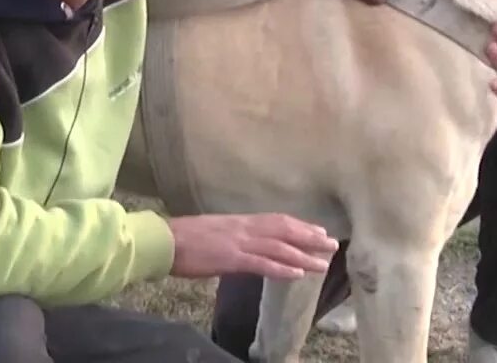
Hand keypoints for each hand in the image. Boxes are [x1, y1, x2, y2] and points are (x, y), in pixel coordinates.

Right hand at [167, 213, 338, 279]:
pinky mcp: (231, 259)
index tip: (318, 231)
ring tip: (323, 263)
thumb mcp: (215, 231)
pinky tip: (297, 274)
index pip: (277, 221)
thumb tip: (248, 243)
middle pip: (284, 230)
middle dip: (310, 237)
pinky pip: (262, 264)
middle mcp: (244, 228)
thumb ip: (234, 236)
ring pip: (279, 248)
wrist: (164, 240)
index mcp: (240, 221)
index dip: (300, 226)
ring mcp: (239, 243)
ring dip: (303, 256)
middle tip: (332, 244)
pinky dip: (282, 269)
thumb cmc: (184, 237)